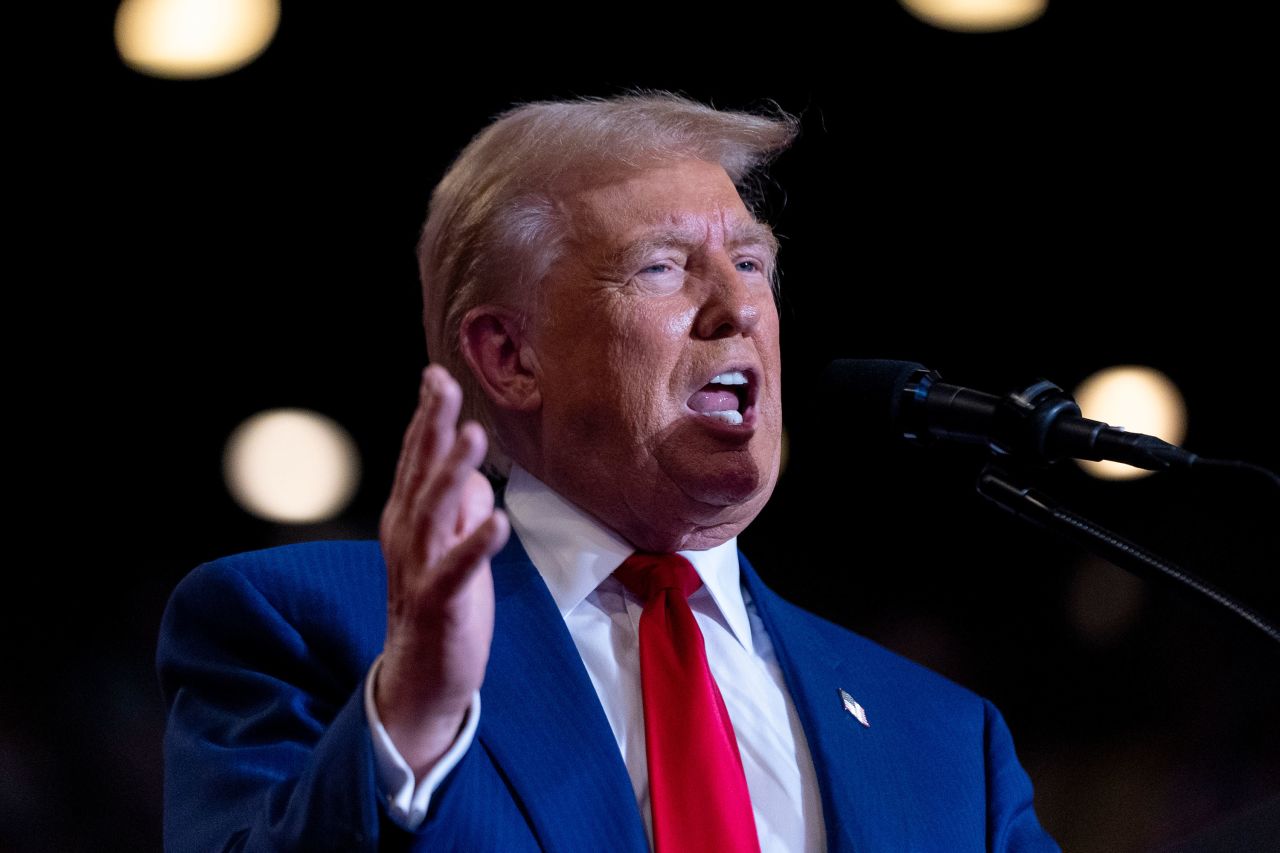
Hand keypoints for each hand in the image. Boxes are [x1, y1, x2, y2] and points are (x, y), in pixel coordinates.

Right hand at [375, 364, 509, 777]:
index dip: (426, 417)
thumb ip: (458, 510)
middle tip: (444, 384)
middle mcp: (407, 537)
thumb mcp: (452, 548)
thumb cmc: (441, 608)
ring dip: (452, 472)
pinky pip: (456, 570)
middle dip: (432, 427)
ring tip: (473, 435)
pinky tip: (496, 520)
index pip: (417, 459)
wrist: (420, 681)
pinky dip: (475, 544)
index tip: (436, 374)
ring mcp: (420, 569)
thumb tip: (474, 478)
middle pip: (419, 473)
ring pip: (433, 512)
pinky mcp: (439, 604)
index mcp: (409, 519)